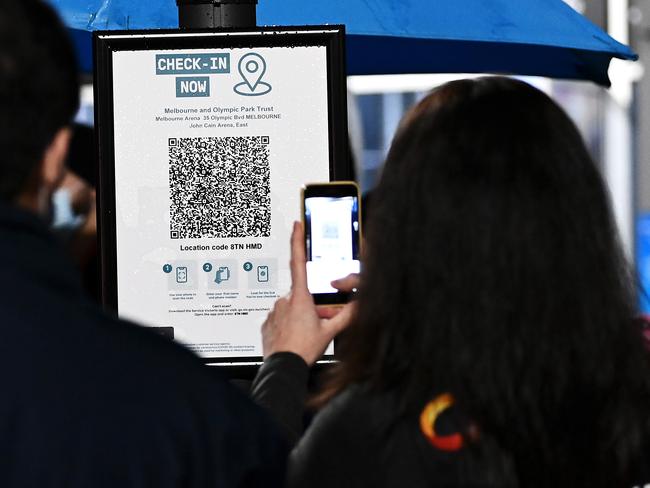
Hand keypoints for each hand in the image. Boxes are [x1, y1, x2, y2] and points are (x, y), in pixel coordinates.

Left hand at [261, 222, 355, 364]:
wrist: (282, 368)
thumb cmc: (302, 350)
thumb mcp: (330, 332)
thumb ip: (346, 316)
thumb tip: (359, 306)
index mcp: (300, 297)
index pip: (298, 261)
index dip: (297, 241)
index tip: (297, 226)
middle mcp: (284, 300)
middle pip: (303, 296)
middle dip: (312, 307)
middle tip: (319, 324)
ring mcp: (274, 312)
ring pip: (291, 309)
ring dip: (300, 317)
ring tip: (306, 336)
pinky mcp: (267, 324)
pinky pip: (280, 320)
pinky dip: (288, 326)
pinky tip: (294, 338)